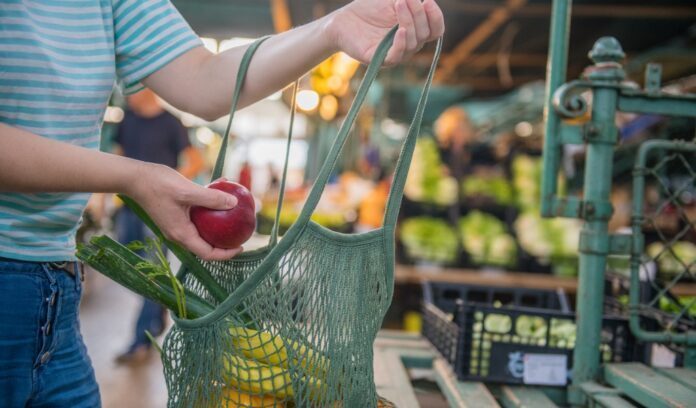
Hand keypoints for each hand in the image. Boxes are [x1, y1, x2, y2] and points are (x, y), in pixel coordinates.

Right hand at [128, 163, 242, 260]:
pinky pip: (196, 216)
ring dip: (217, 223)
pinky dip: (208, 207)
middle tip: (240, 233)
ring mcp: (176, 224)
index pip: (207, 253)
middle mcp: (179, 233)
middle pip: (206, 245)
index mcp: (181, 234)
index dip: (226, 254)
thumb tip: (234, 203)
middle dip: (224, 241)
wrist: (135, 178)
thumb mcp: (187, 191)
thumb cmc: (158, 184)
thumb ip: (211, 198)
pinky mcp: (175, 214)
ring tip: (233, 213)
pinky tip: (219, 189)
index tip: (241, 247)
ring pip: (202, 230)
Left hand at [327, 0, 443, 64]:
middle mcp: (408, 45)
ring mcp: (395, 53)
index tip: (427, 1)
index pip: (435, 30)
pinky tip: (400, 30)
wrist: (344, 20)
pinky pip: (396, 56)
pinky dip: (401, 44)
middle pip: (424, 34)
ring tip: (399, 4)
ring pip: (412, 44)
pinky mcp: (380, 60)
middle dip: (418, 14)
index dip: (435, 17)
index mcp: (415, 31)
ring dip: (408, 22)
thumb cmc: (369, 9)